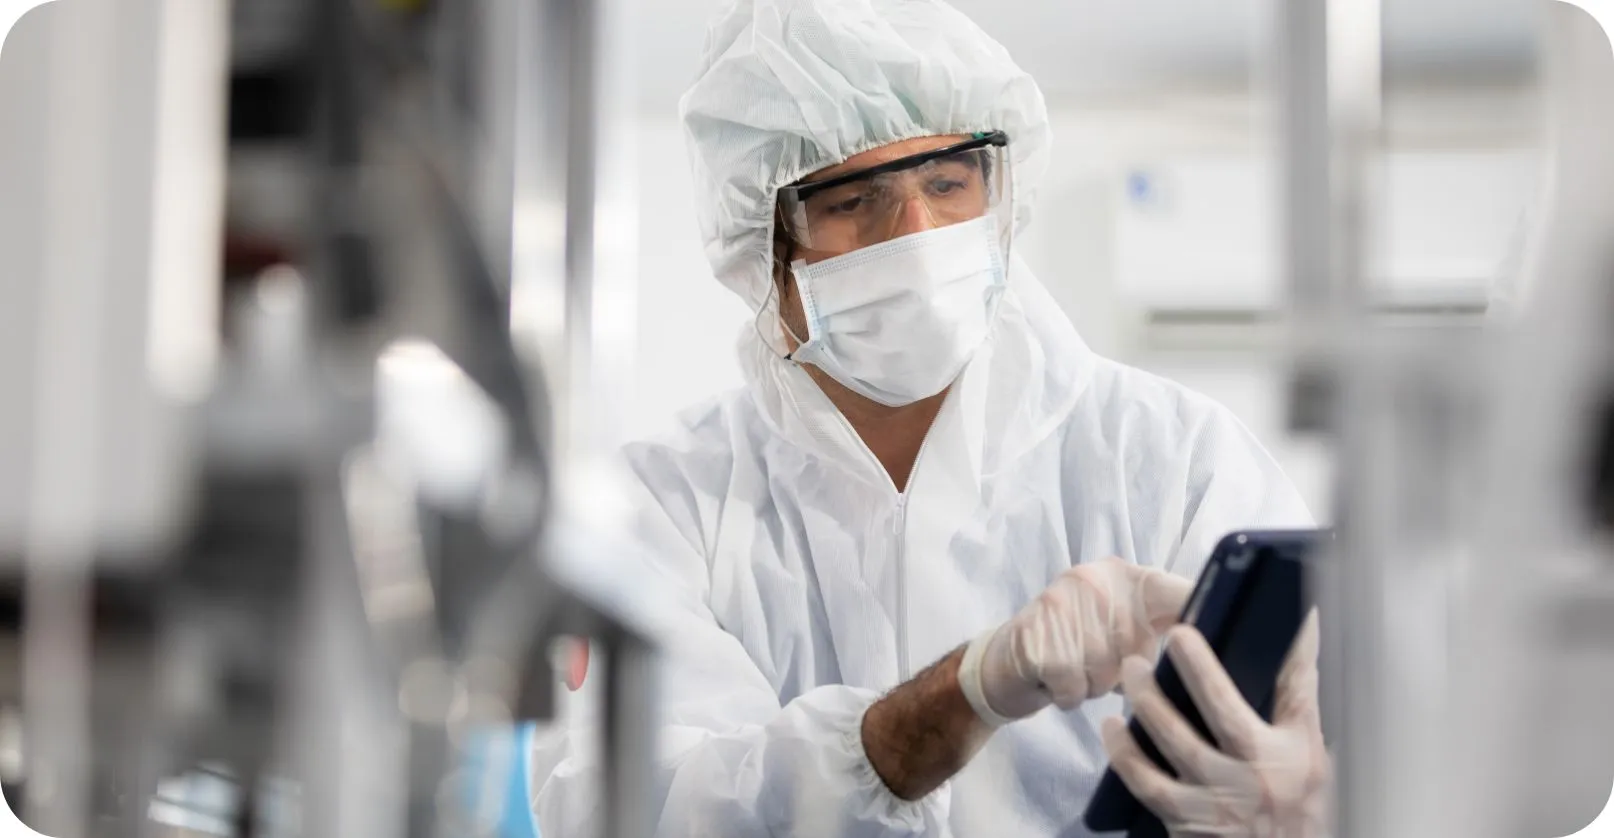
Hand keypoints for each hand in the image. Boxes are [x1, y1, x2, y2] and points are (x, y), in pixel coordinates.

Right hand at [959, 558, 1193, 724]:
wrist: (1002, 663)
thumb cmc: (1073, 649)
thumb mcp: (1115, 626)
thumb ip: (1153, 626)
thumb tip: (1205, 648)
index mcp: (1118, 575)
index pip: (1167, 589)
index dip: (1191, 609)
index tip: (1210, 636)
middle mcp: (1091, 581)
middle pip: (1138, 649)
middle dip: (1122, 671)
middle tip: (1100, 665)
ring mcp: (1058, 606)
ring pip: (1105, 672)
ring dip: (1094, 686)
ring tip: (1075, 672)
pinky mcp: (1035, 638)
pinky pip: (1074, 686)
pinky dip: (1068, 696)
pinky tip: (1055, 682)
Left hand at [1100, 611, 1330, 837]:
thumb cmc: (1292, 807)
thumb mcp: (1308, 755)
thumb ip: (1295, 695)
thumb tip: (1297, 630)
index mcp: (1295, 752)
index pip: (1291, 690)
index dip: (1281, 652)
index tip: (1250, 623)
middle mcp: (1258, 775)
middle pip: (1224, 711)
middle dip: (1198, 670)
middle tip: (1174, 635)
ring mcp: (1220, 800)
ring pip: (1178, 742)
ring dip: (1150, 702)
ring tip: (1132, 670)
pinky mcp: (1187, 823)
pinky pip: (1148, 784)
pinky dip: (1125, 754)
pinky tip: (1113, 727)